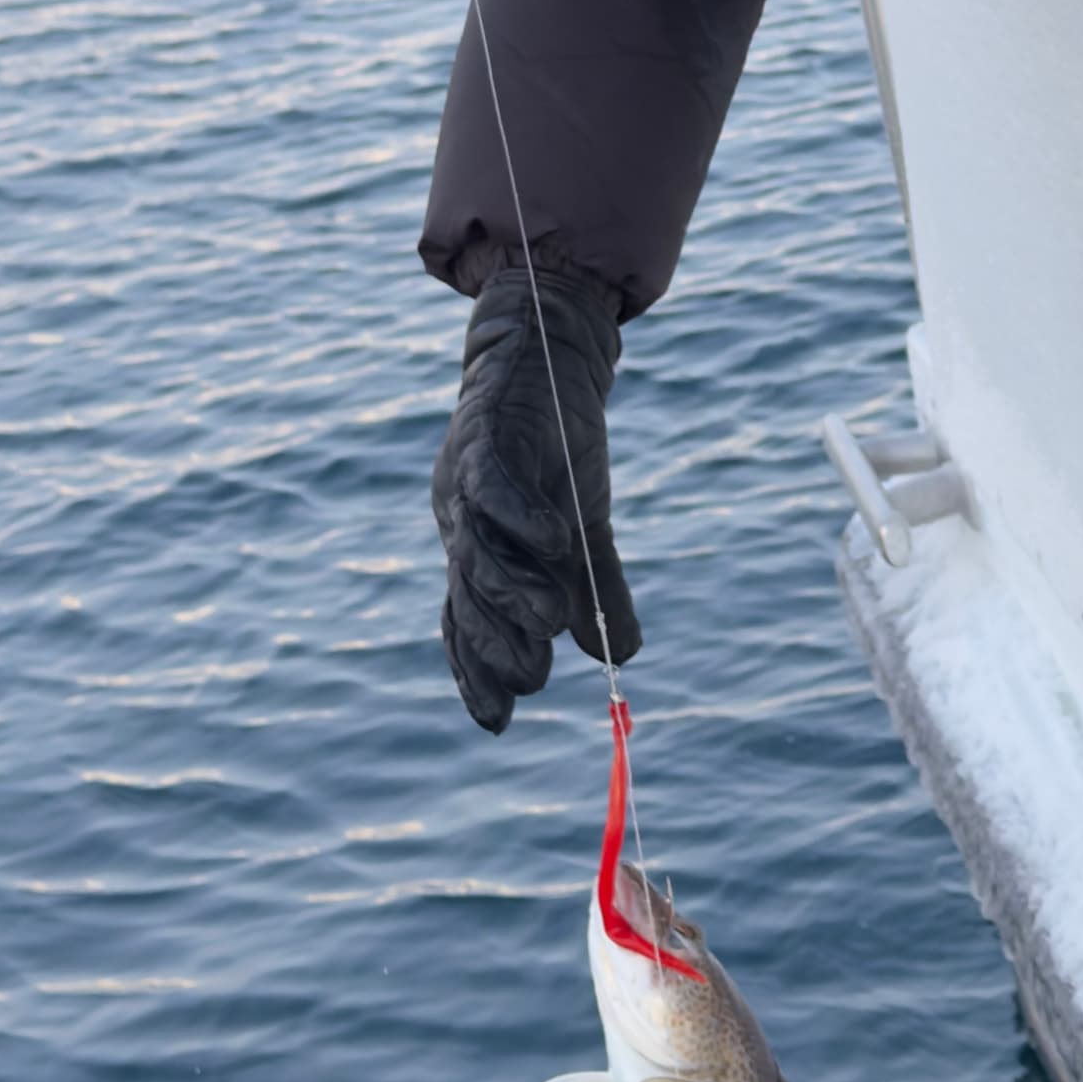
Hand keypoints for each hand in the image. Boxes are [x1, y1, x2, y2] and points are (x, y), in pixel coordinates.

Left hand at [435, 264, 638, 732]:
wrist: (550, 358)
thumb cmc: (560, 446)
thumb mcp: (585, 527)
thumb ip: (598, 590)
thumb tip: (620, 658)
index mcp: (478, 550)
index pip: (466, 625)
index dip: (475, 673)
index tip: (496, 723)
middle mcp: (462, 524)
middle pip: (466, 597)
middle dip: (494, 644)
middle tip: (531, 678)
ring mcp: (469, 482)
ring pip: (476, 548)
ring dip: (509, 589)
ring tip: (547, 620)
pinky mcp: (486, 438)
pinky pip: (492, 483)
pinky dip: (519, 514)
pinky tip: (553, 541)